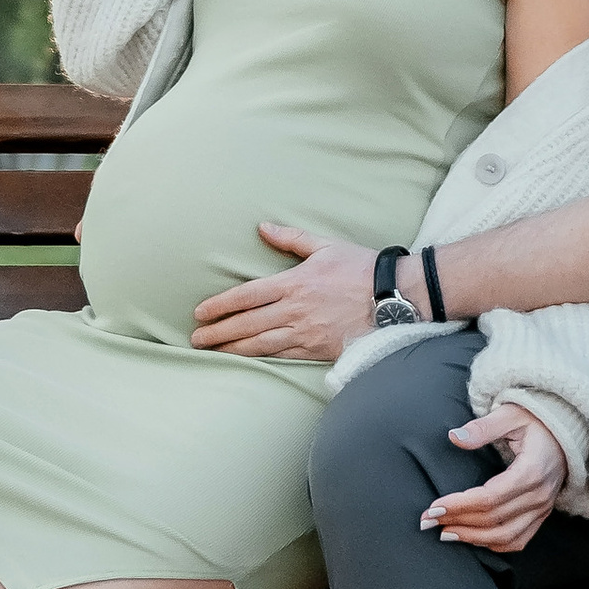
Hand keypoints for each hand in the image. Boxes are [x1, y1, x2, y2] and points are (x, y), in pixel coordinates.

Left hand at [191, 224, 373, 361]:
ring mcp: (305, 332)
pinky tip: (246, 361)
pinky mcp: (317, 348)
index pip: (247, 295)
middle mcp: (295, 310)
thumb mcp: (325, 246)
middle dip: (218, 332)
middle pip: (247, 323)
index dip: (221, 305)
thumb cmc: (360, 268)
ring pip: (260, 344)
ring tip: (213, 352)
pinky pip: (282, 356)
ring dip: (233, 348)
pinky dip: (260, 359)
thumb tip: (263, 227)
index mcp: (294, 283)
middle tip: (196, 339)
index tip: (200, 312)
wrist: (392, 296)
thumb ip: (291, 238)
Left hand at [423, 406, 567, 553]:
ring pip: (506, 536)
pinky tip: (472, 539)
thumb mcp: (510, 414)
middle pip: (494, 519)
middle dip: (457, 522)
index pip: (490, 498)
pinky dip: (494, 544)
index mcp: (531, 471)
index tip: (433, 507)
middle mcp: (539, 495)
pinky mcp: (542, 514)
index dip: (459, 505)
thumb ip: (483, 427)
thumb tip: (454, 437)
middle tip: (427, 521)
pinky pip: (518, 540)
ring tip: (445, 533)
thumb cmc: (536, 419)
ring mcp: (543, 508)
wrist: (567, 430)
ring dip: (473, 538)